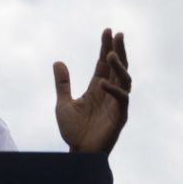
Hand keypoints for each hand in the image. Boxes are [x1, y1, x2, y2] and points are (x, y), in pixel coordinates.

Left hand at [53, 28, 130, 154]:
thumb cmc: (73, 130)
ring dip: (118, 66)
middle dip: (118, 50)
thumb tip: (58, 61)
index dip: (106, 47)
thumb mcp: (62, 103)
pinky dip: (113, 90)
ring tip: (110, 54)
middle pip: (117, 67)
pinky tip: (102, 83)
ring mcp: (116, 104)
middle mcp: (108, 93)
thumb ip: (62, 83)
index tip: (107, 31)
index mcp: (97, 88)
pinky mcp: (120, 116)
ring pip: (124, 80)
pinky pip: (121, 99)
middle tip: (117, 34)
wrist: (78, 152)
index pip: (104, 64)